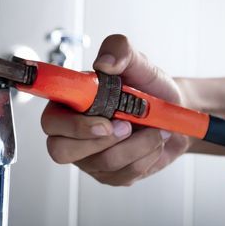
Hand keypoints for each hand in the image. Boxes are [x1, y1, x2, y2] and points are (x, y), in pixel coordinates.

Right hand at [41, 34, 192, 185]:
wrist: (175, 113)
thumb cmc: (148, 89)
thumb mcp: (137, 62)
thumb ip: (119, 50)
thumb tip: (105, 63)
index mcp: (68, 105)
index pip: (49, 121)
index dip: (69, 125)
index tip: (103, 120)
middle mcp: (71, 134)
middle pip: (60, 151)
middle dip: (99, 141)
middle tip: (127, 125)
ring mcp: (89, 158)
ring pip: (101, 163)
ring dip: (137, 145)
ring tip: (155, 129)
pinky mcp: (110, 175)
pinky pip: (123, 175)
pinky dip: (147, 156)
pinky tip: (153, 142)